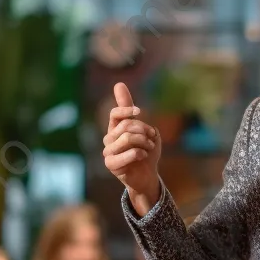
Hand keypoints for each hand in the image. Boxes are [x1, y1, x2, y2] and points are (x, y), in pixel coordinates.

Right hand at [103, 83, 161, 214]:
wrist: (147, 175)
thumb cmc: (146, 151)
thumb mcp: (143, 128)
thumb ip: (130, 109)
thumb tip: (118, 83)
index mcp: (115, 128)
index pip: (115, 113)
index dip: (127, 110)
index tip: (140, 112)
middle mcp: (109, 139)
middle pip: (126, 126)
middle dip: (144, 130)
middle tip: (151, 139)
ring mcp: (108, 152)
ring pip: (127, 138)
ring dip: (144, 142)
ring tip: (149, 148)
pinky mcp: (111, 164)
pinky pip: (129, 153)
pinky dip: (141, 153)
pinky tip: (143, 156)